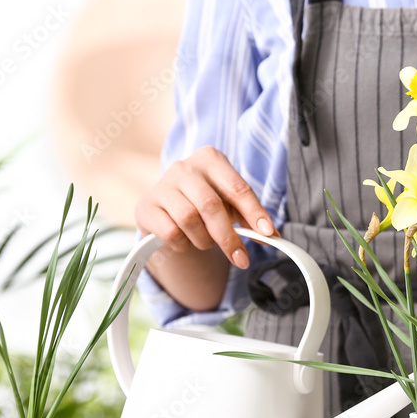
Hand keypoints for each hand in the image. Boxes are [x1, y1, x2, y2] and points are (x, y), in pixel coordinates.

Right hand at [134, 146, 274, 267]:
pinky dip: (184, 244)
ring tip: (206, 240)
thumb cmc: (206, 203)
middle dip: (229, 237)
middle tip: (241, 258)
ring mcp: (162, 185)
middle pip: (211, 206)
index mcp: (210, 159)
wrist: (167, 208)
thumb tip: (271, 235)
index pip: (237, 188)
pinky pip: (171, 233)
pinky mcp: (145, 206)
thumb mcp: (230, 204)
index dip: (254, 212)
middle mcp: (184, 167)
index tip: (267, 233)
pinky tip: (185, 239)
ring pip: (189, 220)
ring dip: (204, 240)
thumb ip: (250, 217)